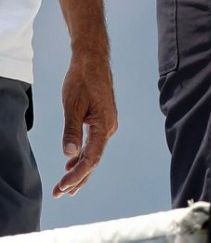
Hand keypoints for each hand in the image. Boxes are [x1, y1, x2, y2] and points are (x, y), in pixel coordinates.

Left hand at [53, 48, 117, 197]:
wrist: (92, 59)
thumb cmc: (83, 79)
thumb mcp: (73, 106)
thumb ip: (72, 131)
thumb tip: (69, 155)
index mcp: (105, 125)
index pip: (91, 158)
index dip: (77, 175)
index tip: (62, 187)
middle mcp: (109, 127)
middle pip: (94, 160)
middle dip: (77, 178)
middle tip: (59, 193)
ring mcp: (107, 123)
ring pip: (94, 153)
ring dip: (80, 169)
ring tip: (65, 186)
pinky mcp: (102, 119)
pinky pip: (93, 143)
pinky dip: (82, 155)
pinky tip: (72, 163)